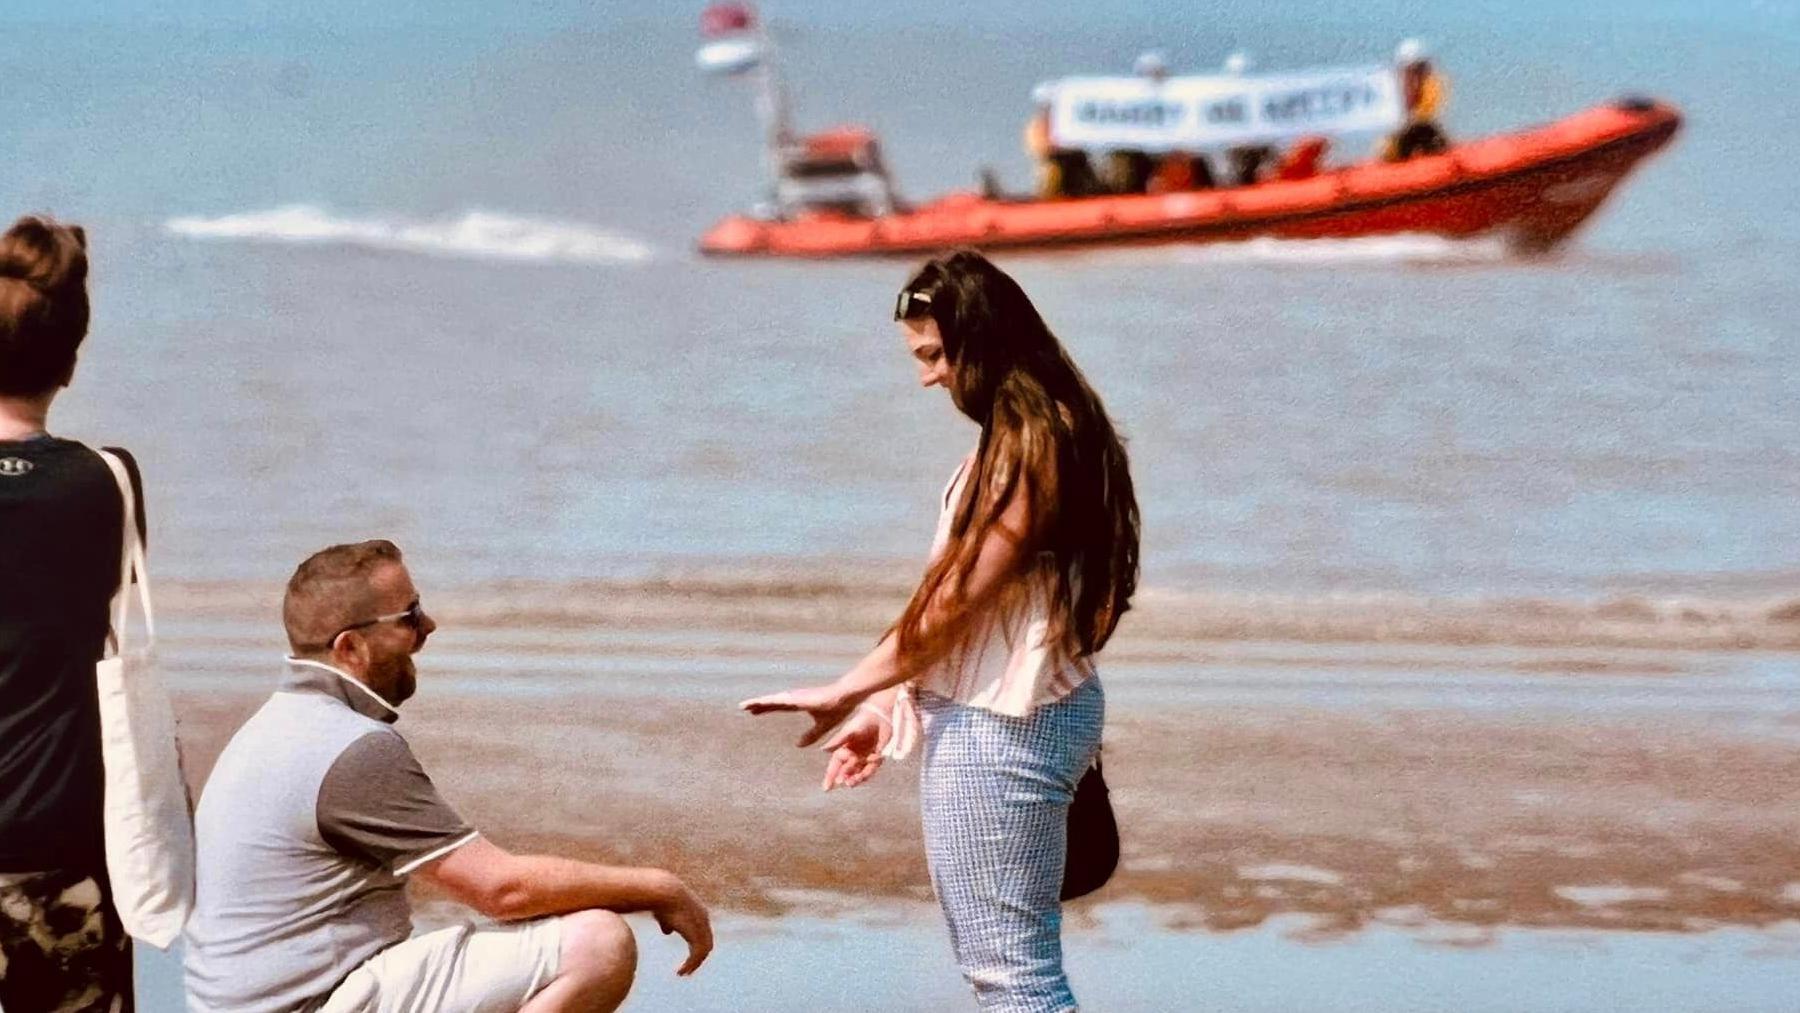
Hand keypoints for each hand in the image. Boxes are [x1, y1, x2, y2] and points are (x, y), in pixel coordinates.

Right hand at [652, 878, 713, 975]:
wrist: (664, 892)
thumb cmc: (661, 899)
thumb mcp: (664, 912)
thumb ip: (667, 922)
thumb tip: (667, 932)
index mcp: (698, 912)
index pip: (703, 932)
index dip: (696, 944)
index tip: (689, 956)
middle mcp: (703, 919)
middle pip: (706, 943)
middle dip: (698, 957)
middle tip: (689, 969)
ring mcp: (701, 927)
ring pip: (703, 951)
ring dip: (694, 964)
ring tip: (684, 973)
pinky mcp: (696, 934)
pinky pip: (696, 955)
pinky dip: (690, 965)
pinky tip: (681, 971)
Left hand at [739, 683, 855, 747]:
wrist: (845, 699)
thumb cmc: (836, 709)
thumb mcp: (822, 727)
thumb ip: (810, 736)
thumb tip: (798, 745)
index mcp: (800, 704)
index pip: (780, 707)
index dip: (768, 709)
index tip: (755, 712)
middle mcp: (795, 698)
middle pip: (772, 702)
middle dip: (759, 705)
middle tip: (744, 708)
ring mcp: (795, 696)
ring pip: (771, 700)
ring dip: (757, 703)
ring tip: (743, 706)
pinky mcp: (796, 697)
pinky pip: (776, 700)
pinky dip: (765, 702)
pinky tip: (755, 703)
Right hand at [820, 708, 889, 790]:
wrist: (880, 716)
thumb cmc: (862, 721)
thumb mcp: (849, 731)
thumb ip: (837, 741)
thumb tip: (822, 750)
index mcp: (843, 750)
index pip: (834, 766)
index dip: (830, 777)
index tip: (826, 789)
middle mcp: (853, 755)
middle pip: (847, 772)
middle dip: (845, 779)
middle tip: (846, 783)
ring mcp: (864, 757)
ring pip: (859, 773)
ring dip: (857, 778)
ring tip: (855, 781)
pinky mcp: (876, 757)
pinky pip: (872, 768)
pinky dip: (871, 767)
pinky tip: (874, 759)